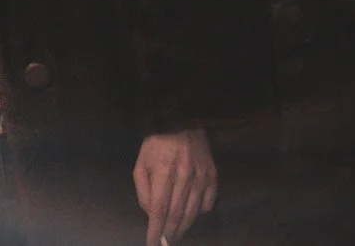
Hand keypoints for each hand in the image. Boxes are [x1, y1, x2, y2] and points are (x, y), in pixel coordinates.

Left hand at [134, 127, 215, 245]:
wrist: (184, 122)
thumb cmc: (158, 144)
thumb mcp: (142, 161)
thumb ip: (142, 189)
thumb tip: (150, 214)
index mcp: (163, 171)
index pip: (159, 209)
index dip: (156, 230)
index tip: (152, 243)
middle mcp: (184, 175)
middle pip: (176, 214)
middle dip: (169, 232)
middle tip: (164, 242)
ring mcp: (201, 176)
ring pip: (192, 212)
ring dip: (183, 228)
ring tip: (176, 234)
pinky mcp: (213, 176)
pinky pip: (208, 203)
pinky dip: (199, 214)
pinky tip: (191, 216)